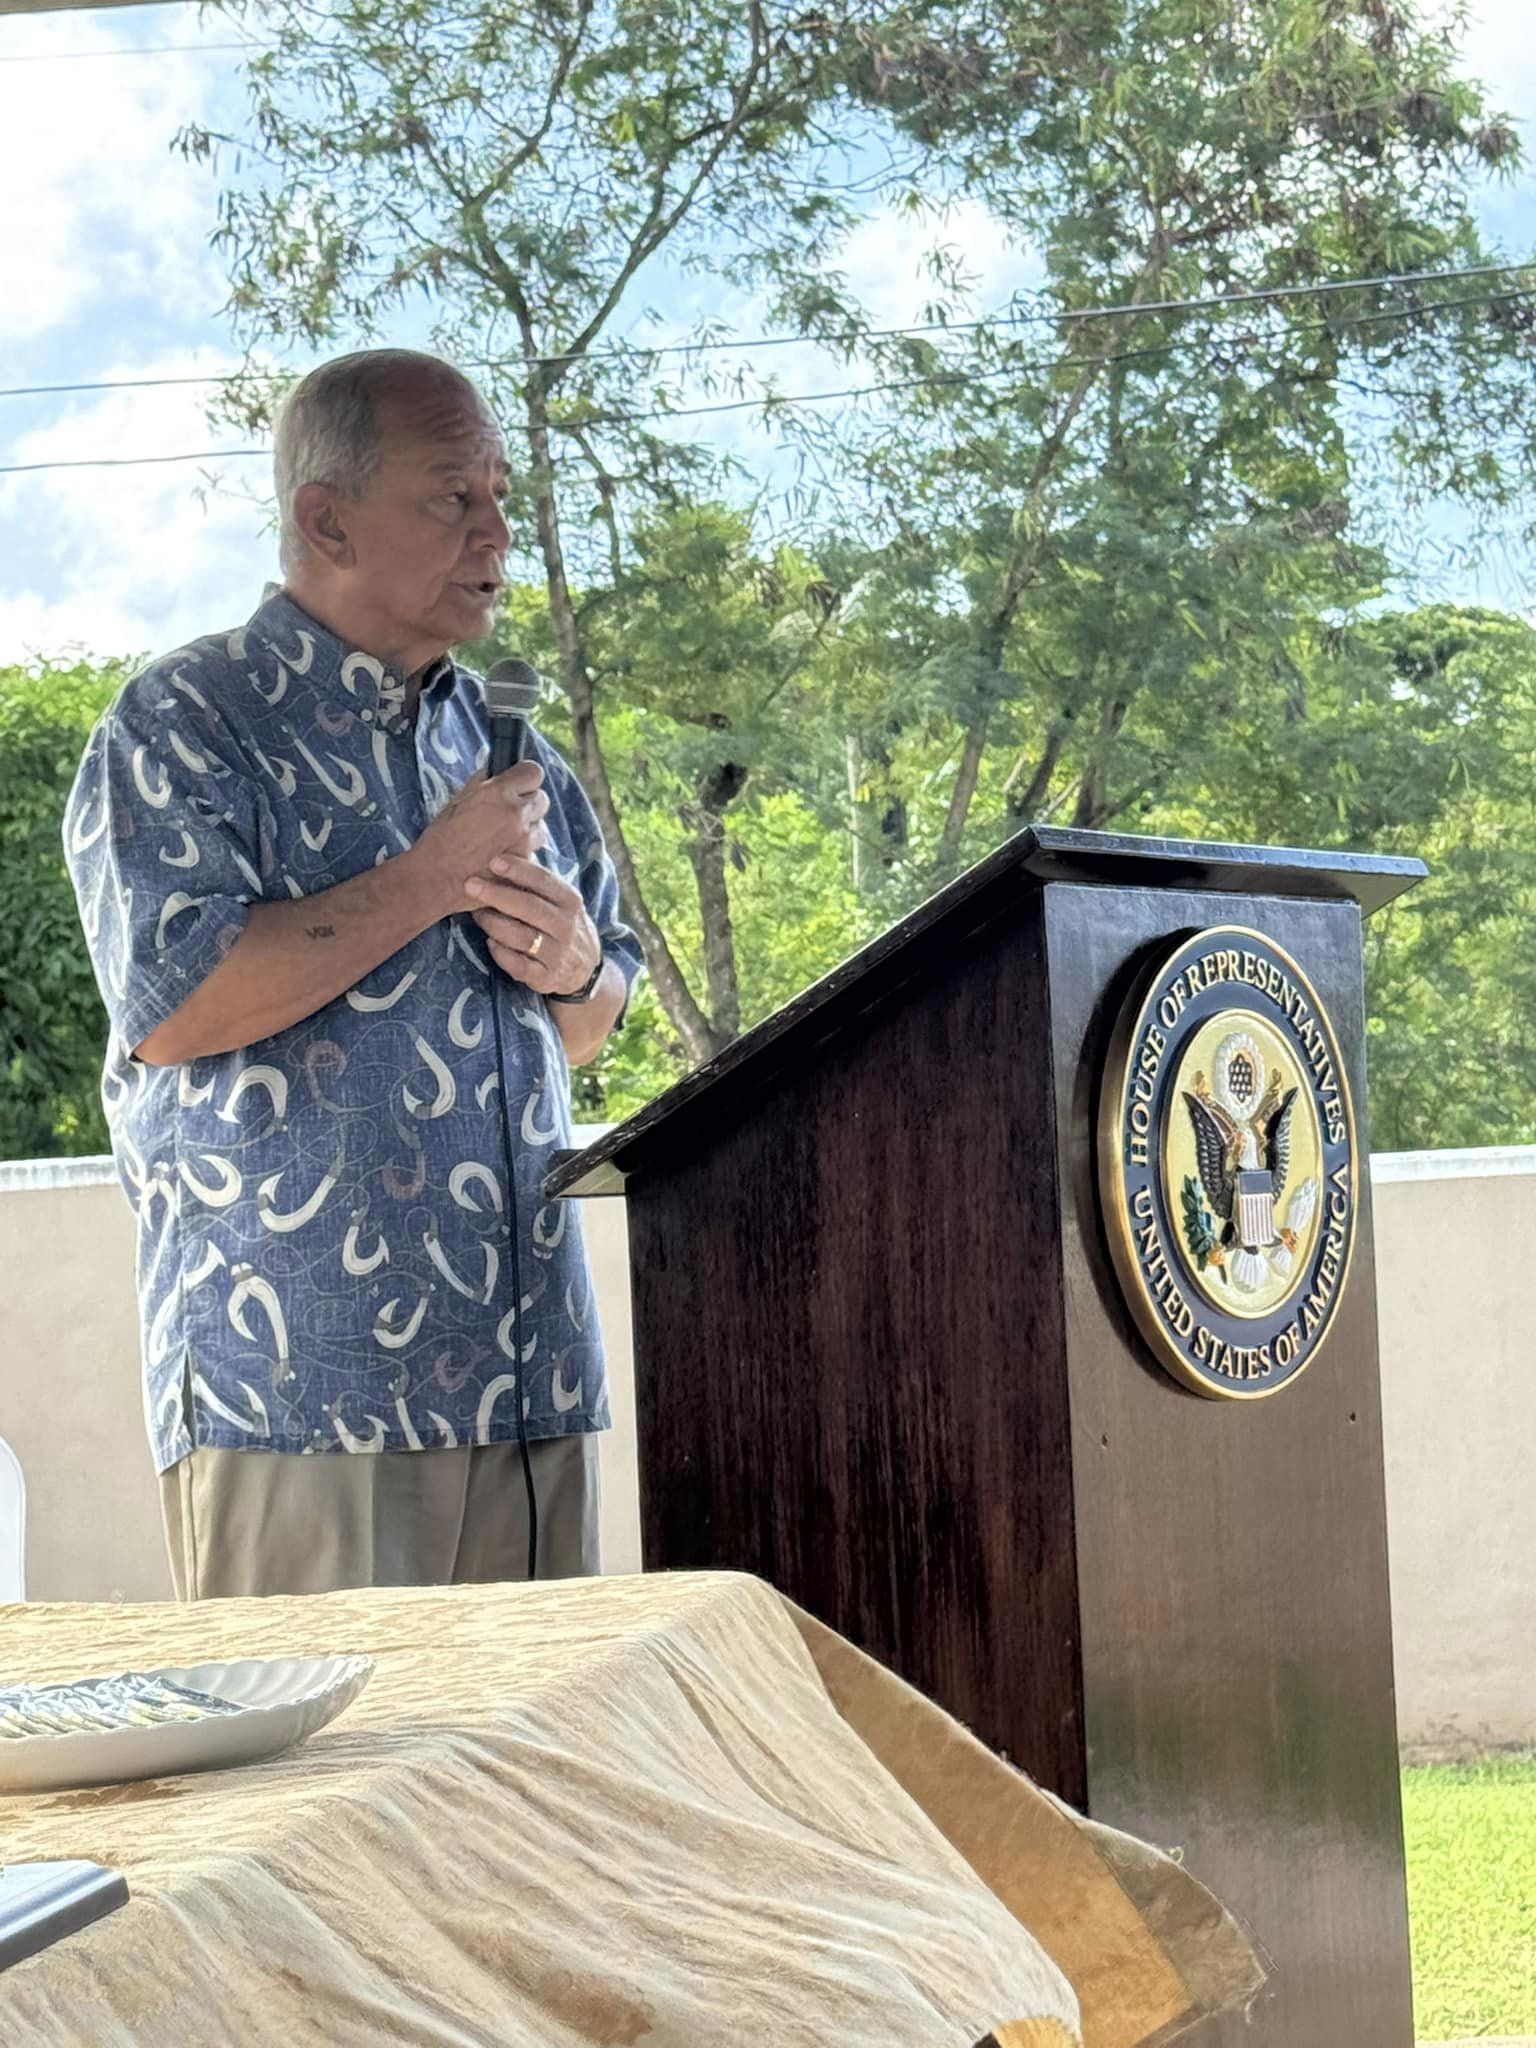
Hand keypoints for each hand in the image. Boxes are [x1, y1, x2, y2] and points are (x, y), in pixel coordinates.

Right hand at [411, 767, 549, 915]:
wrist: (436, 879)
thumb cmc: (440, 840)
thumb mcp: (457, 802)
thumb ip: (482, 783)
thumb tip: (496, 770)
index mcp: (497, 793)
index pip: (533, 772)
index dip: (525, 778)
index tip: (518, 785)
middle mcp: (515, 814)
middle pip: (542, 799)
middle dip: (528, 804)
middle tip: (509, 815)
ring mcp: (523, 840)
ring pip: (541, 828)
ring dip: (528, 831)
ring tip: (504, 839)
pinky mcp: (526, 863)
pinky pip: (533, 852)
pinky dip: (522, 854)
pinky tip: (502, 858)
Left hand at [464, 855, 601, 996]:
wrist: (585, 970)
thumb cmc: (563, 925)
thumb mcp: (562, 902)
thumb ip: (540, 882)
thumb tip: (508, 847)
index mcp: (570, 902)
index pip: (543, 881)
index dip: (518, 870)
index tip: (493, 860)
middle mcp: (566, 927)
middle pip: (528, 907)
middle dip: (496, 894)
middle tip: (470, 884)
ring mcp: (557, 953)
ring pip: (518, 936)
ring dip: (492, 923)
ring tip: (477, 914)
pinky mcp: (545, 977)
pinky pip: (516, 964)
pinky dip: (500, 952)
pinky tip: (490, 942)